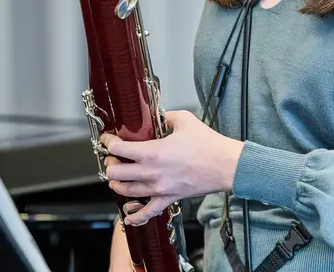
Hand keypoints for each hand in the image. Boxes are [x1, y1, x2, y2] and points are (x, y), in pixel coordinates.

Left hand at [100, 110, 243, 225]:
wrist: (225, 165)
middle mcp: (150, 172)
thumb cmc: (208, 145)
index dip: (109, 142)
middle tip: (113, 158)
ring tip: (117, 178)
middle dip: (111, 164)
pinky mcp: (168, 198)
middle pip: (116, 172)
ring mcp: (158, 188)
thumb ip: (168, 117)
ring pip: (126, 191)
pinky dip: (135, 216)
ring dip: (117, 184)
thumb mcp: (185, 120)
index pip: (119, 148)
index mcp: (152, 152)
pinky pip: (147, 212)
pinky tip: (128, 217)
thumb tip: (161, 116)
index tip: (108, 140)